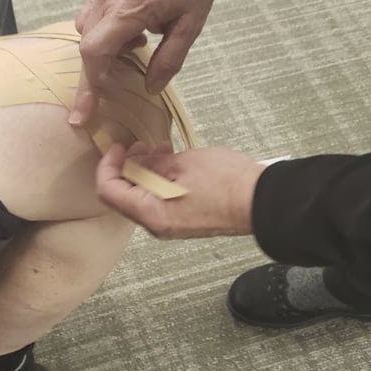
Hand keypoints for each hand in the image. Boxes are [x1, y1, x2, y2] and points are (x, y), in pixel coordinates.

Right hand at [71, 0, 226, 125]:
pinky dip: (105, 35)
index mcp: (130, 9)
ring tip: (135, 50)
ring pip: (87, 32)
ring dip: (104, 52)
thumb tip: (151, 87)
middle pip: (87, 47)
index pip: (96, 53)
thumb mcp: (190, 26)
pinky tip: (131, 35)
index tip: (84, 110)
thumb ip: (170, 60)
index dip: (89, 85)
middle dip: (93, 77)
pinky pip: (93, 17)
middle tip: (98, 101)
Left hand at [96, 143, 265, 238]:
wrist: (262, 201)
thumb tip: (135, 162)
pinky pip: (161, 201)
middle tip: (140, 145)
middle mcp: (158, 226)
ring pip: (144, 197)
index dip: (107, 166)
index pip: (109, 191)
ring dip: (146, 171)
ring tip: (162, 150)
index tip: (117, 148)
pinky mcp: (185, 221)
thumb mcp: (184, 163)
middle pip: (125, 196)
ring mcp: (172, 226)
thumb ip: (152, 164)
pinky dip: (160, 181)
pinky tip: (174, 163)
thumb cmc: (228, 184)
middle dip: (128, 167)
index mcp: (152, 213)